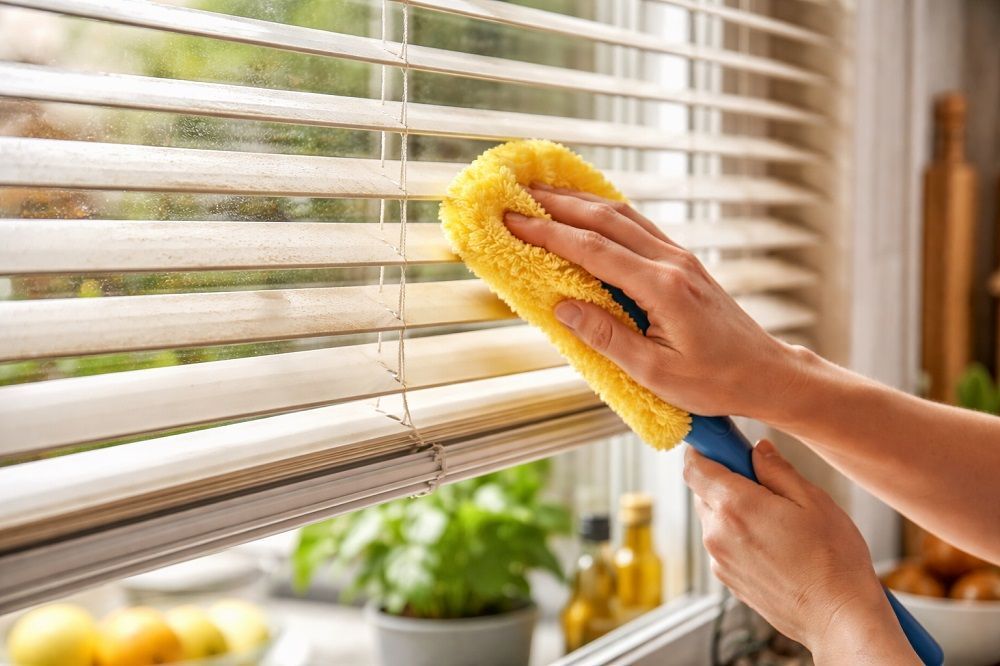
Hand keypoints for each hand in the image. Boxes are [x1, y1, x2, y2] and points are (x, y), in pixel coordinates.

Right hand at [503, 185, 807, 421]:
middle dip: (558, 203)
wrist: (765, 372)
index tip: (514, 221)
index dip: (549, 233)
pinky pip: (638, 225)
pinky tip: (587, 211)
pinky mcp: (682, 262)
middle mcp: (672, 262)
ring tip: (543, 193)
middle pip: (606, 219)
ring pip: (623, 215)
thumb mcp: (656, 373)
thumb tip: (562, 309)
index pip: (594, 250)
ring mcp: (680, 257)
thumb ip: (607, 338)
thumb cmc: (715, 381)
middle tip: (517, 193)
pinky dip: (605, 212)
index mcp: (663, 288)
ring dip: (580, 201)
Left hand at [684, 440, 918, 663]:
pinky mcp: (728, 579)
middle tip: (766, 486)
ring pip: (714, 518)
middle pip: (704, 491)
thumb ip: (777, 470)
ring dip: (734, 511)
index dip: (706, 450)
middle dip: (727, 481)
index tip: (724, 446)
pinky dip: (740, 537)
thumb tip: (757, 450)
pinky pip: (724, 544)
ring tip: (778, 521)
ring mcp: (719, 560)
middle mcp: (717, 533)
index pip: (694, 466)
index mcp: (735, 506)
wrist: (839, 618)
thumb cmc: (834, 561)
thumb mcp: (813, 500)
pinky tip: (775, 545)